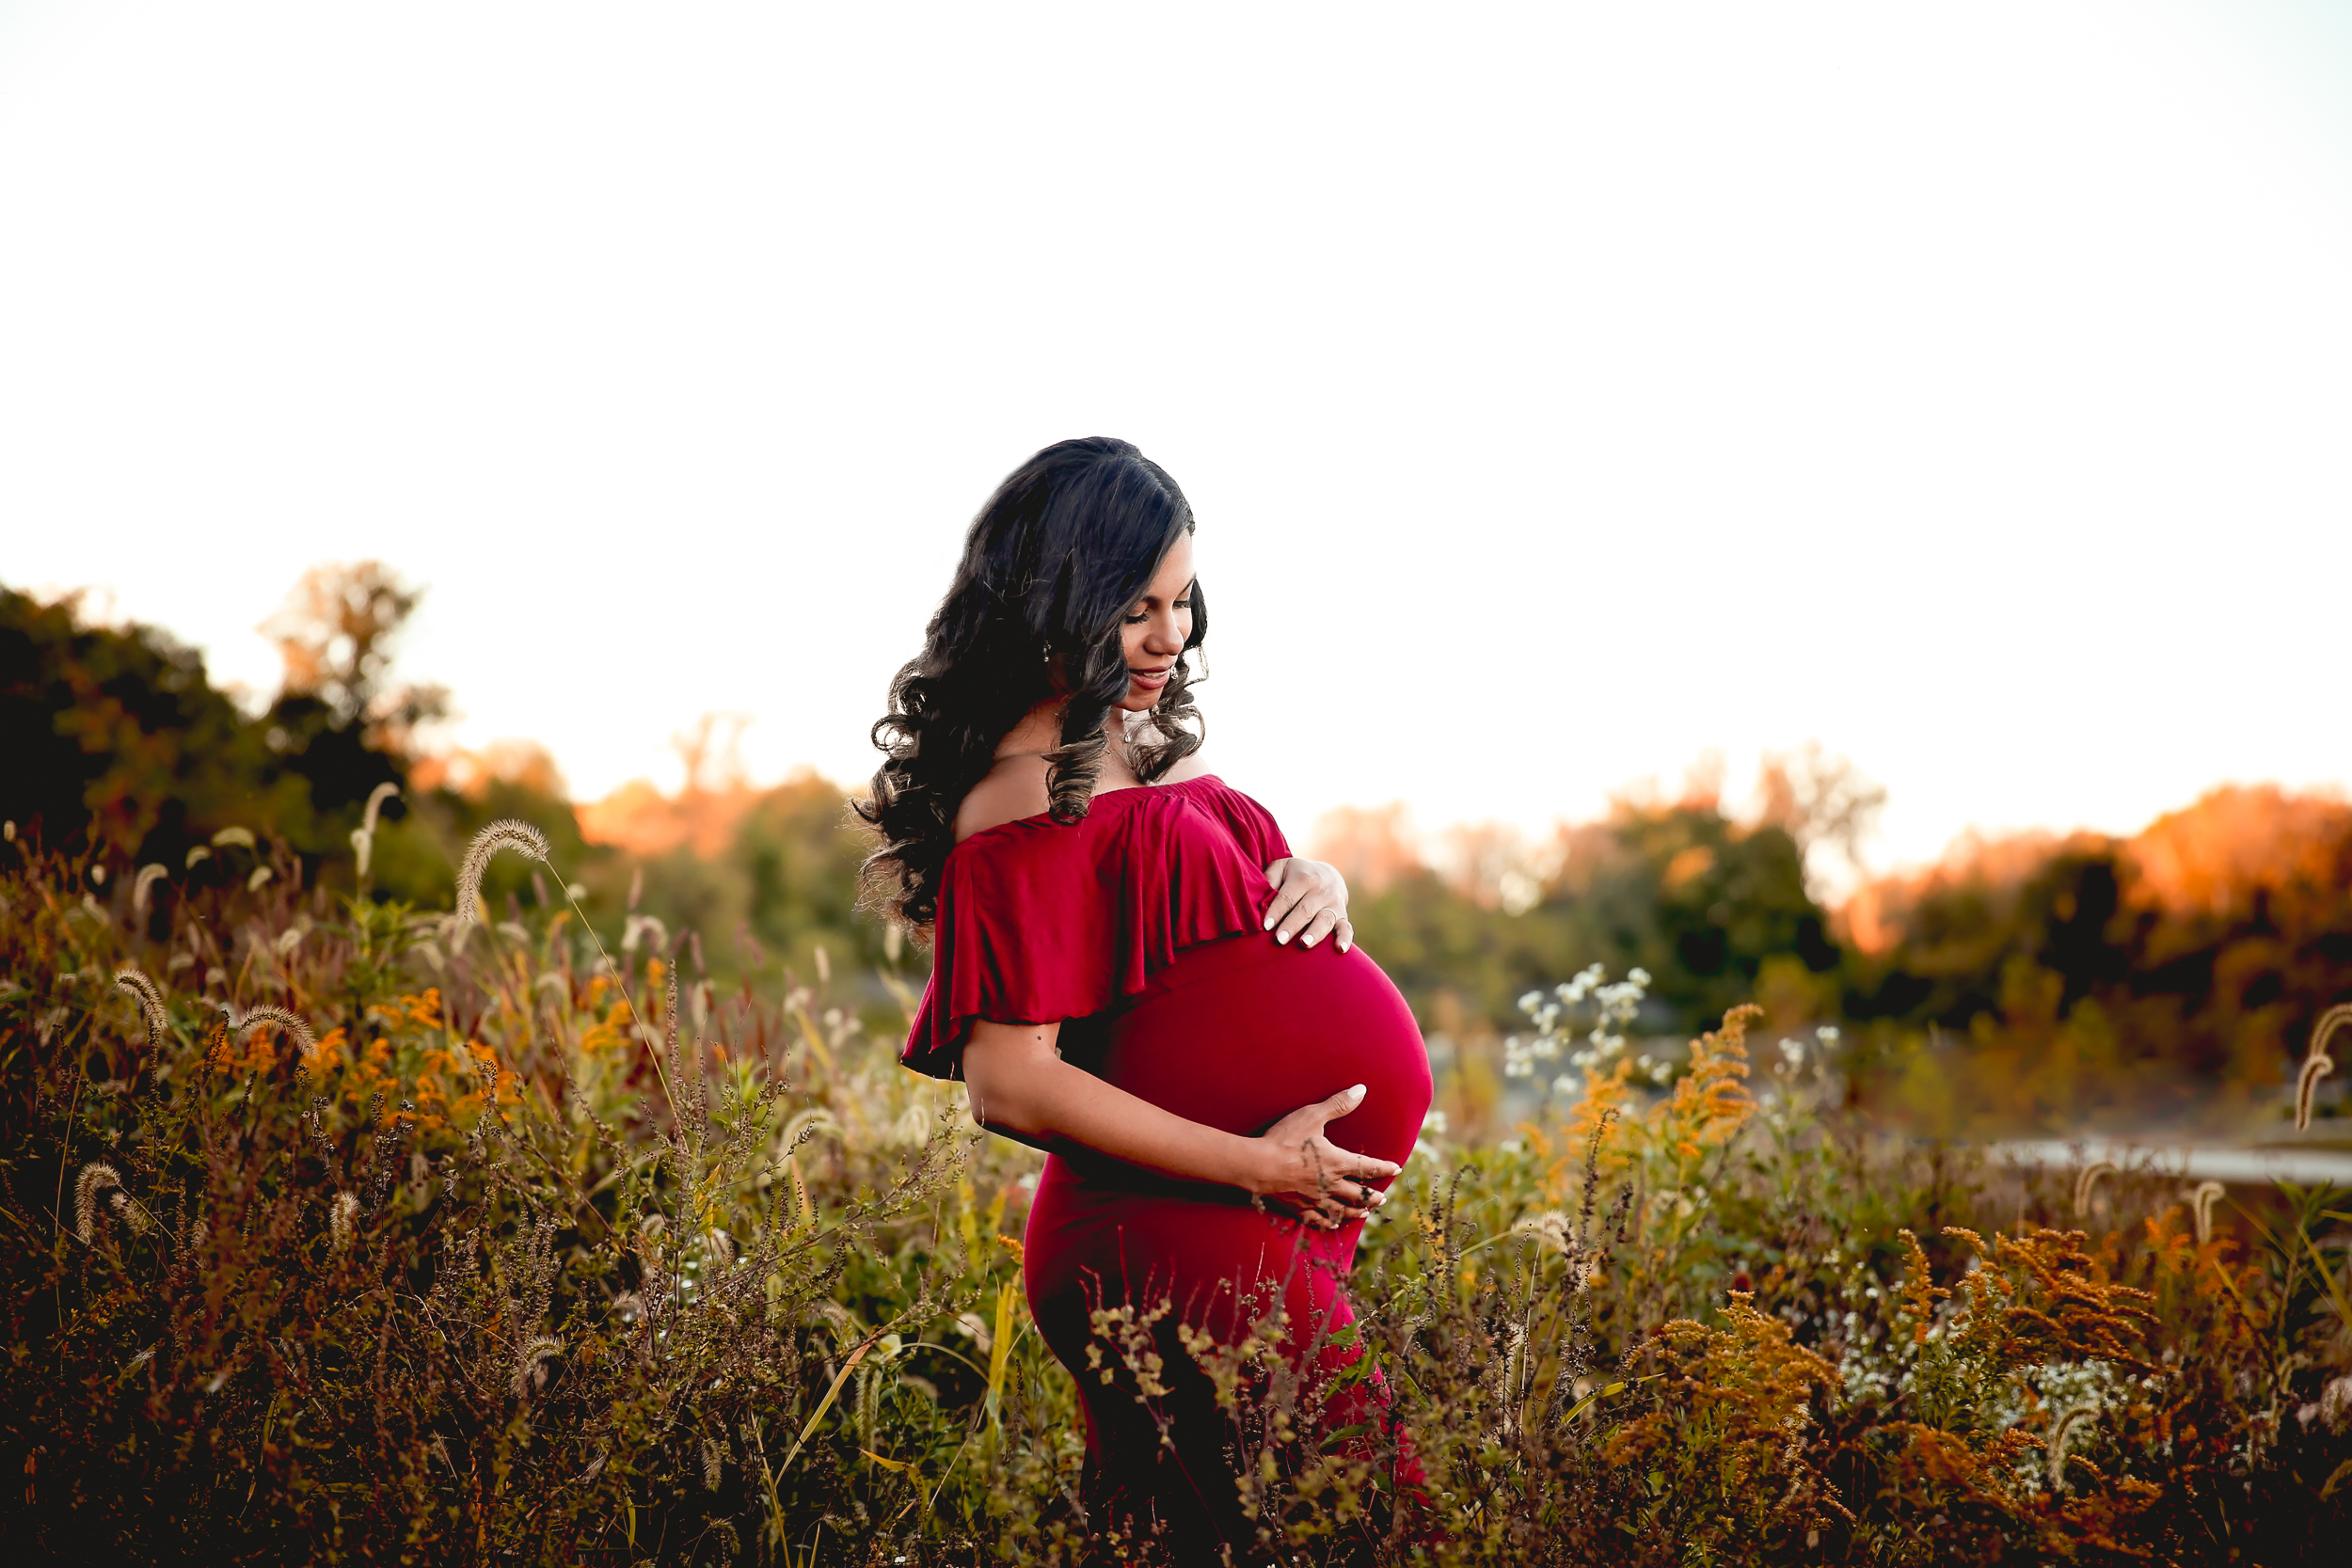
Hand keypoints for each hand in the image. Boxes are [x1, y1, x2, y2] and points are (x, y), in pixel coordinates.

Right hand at [1245, 1085, 1400, 1229]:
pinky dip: (1327, 1222)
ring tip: (1364, 1213)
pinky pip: (1316, 1219)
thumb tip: (1361, 1090)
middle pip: (1357, 1194)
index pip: (1367, 1167)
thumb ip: (1338, 1104)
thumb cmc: (1285, 1140)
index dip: (1383, 1168)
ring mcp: (1314, 1198)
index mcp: (1336, 1162)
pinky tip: (1331, 1224)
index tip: (1395, 1169)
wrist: (1258, 1166)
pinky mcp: (1297, 1207)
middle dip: (1372, 1196)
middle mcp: (1329, 1184)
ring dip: (1355, 1211)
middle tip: (1382, 1199)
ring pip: (1341, 1209)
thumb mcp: (1312, 1116)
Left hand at [1262, 856, 1352, 951]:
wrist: (1328, 875)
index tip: (1266, 926)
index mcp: (1303, 878)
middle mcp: (1321, 890)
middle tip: (1280, 940)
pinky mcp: (1343, 916)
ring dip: (1315, 933)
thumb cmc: (1297, 875)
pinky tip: (1340, 949)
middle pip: (1305, 910)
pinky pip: (1346, 928)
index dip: (1276, 911)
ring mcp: (1334, 904)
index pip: (1287, 897)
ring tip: (1304, 944)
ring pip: (1325, 919)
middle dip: (1292, 925)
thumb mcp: (1282, 868)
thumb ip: (1269, 878)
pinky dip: (1345, 938)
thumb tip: (1260, 895)